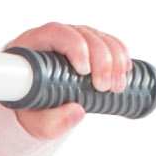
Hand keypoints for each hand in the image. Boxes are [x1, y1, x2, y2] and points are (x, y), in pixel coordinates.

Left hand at [5, 23, 130, 139]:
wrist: (36, 110)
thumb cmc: (30, 111)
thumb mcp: (34, 122)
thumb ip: (50, 122)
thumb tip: (77, 112)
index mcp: (33, 47)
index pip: (56, 32)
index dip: (74, 46)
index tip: (84, 71)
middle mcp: (54, 39)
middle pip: (83, 34)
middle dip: (101, 59)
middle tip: (105, 87)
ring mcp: (74, 41)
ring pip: (99, 37)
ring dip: (115, 59)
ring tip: (117, 86)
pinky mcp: (90, 48)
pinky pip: (109, 42)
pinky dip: (121, 54)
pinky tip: (125, 70)